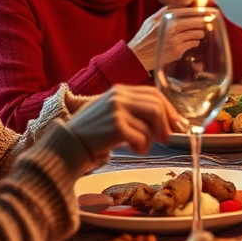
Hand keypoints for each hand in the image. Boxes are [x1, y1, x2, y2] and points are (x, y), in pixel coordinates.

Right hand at [66, 86, 181, 158]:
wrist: (67, 145)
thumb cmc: (90, 132)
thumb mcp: (110, 111)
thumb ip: (132, 110)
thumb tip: (164, 120)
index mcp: (119, 90)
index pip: (153, 93)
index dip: (168, 108)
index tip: (174, 121)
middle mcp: (119, 97)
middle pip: (156, 106)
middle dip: (167, 123)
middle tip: (166, 137)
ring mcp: (118, 111)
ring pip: (152, 121)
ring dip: (153, 137)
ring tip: (145, 146)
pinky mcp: (117, 127)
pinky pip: (142, 137)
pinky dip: (143, 147)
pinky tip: (135, 149)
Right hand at [128, 7, 206, 71]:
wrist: (137, 56)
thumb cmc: (142, 39)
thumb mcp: (149, 21)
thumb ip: (161, 13)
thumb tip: (171, 6)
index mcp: (166, 20)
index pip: (187, 14)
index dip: (198, 14)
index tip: (206, 14)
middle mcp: (172, 30)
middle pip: (194, 23)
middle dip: (203, 23)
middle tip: (208, 23)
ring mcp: (176, 41)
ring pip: (195, 34)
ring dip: (199, 34)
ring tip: (200, 33)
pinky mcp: (177, 51)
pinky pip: (192, 44)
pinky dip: (194, 42)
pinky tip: (193, 42)